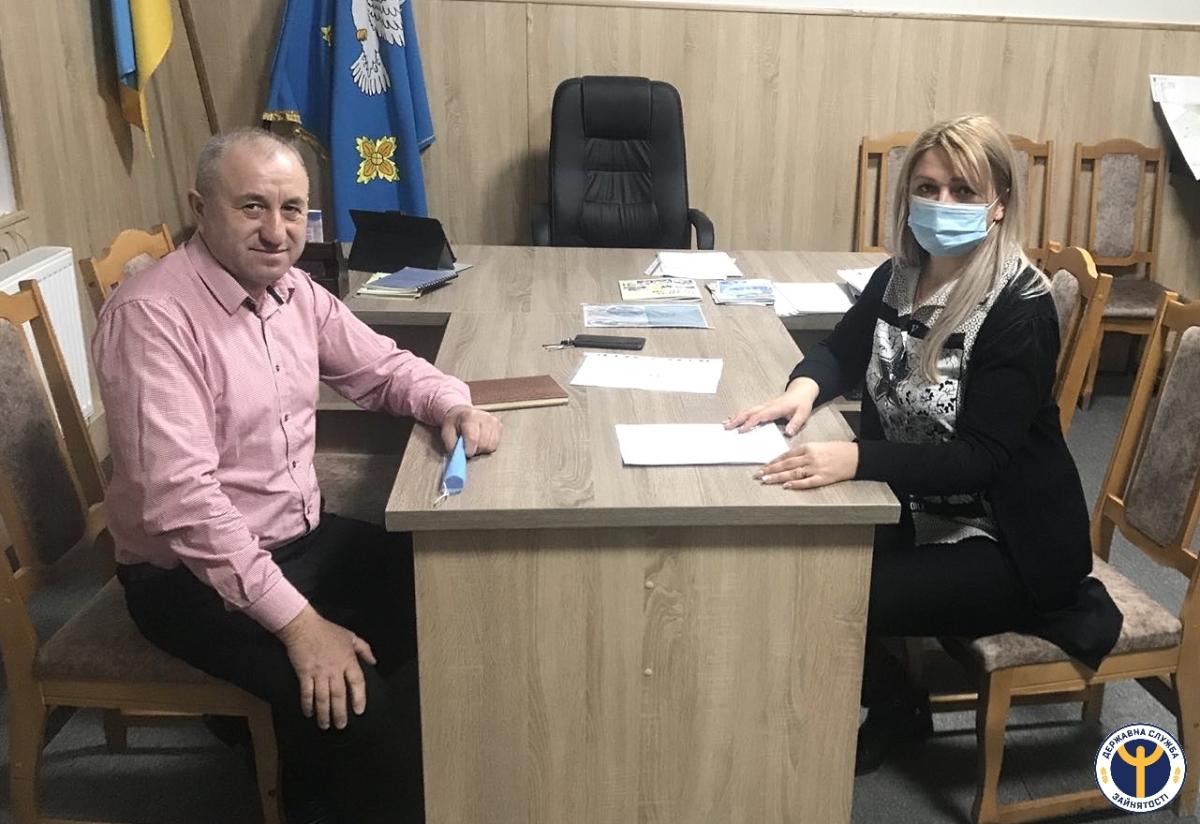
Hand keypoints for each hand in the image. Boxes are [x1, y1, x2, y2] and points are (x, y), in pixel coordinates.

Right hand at [275, 606, 376, 729]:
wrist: (304, 626)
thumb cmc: (327, 630)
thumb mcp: (350, 636)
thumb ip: (364, 649)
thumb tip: (374, 661)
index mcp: (348, 660)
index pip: (357, 682)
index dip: (359, 697)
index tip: (359, 711)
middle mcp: (335, 669)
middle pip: (339, 695)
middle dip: (340, 713)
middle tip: (341, 726)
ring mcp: (319, 672)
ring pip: (323, 698)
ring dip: (324, 713)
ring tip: (325, 725)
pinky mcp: (304, 673)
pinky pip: (307, 693)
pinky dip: (308, 705)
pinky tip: (309, 713)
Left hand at [440, 405, 501, 455]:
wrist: (462, 413)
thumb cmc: (454, 424)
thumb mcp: (446, 433)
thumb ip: (452, 445)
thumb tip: (459, 458)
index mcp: (469, 417)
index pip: (473, 438)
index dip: (470, 449)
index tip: (467, 454)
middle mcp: (484, 417)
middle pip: (483, 443)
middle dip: (475, 450)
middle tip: (468, 448)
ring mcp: (493, 421)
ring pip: (491, 445)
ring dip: (482, 449)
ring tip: (475, 444)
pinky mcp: (499, 426)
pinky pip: (495, 445)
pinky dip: (488, 447)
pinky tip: (481, 441)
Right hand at [724, 377, 818, 435]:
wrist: (801, 391)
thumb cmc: (801, 402)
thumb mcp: (803, 413)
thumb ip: (795, 423)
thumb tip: (788, 433)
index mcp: (775, 408)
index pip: (760, 416)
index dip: (750, 423)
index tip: (742, 430)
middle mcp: (767, 406)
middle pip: (749, 412)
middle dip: (737, 420)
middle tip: (727, 427)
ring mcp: (764, 406)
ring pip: (747, 411)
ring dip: (736, 417)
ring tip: (725, 424)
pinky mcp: (764, 407)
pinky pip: (750, 411)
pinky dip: (740, 415)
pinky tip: (733, 418)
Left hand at [753, 441, 858, 489]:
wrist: (855, 456)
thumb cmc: (837, 450)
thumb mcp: (818, 446)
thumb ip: (803, 452)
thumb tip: (787, 460)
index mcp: (808, 447)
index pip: (786, 455)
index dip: (773, 461)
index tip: (763, 466)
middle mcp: (810, 457)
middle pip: (786, 464)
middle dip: (770, 470)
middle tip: (758, 475)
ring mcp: (816, 468)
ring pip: (793, 473)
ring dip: (778, 477)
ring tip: (766, 480)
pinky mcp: (823, 478)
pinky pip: (807, 482)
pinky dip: (796, 484)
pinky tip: (786, 486)